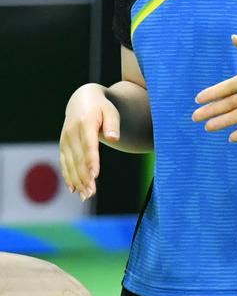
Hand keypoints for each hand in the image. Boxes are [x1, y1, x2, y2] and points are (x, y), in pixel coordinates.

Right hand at [60, 85, 119, 199]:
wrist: (81, 99)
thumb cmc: (101, 107)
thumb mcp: (111, 111)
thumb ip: (113, 124)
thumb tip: (115, 139)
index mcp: (85, 123)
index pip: (89, 145)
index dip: (91, 161)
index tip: (95, 175)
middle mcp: (72, 133)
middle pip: (78, 158)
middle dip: (84, 177)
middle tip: (91, 193)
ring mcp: (65, 140)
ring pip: (70, 163)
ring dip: (77, 180)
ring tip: (86, 196)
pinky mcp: (63, 145)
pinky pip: (64, 163)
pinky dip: (68, 176)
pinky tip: (73, 189)